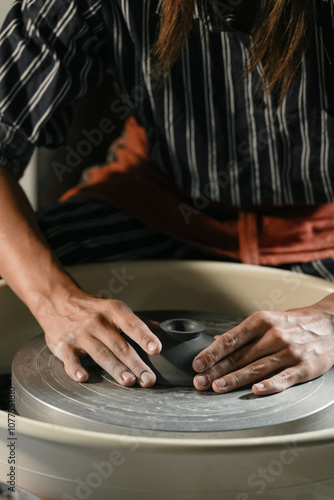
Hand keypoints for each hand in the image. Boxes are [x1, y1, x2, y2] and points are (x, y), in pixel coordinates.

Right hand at [36, 289, 161, 386]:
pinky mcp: (64, 345)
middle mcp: (97, 322)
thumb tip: (159, 329)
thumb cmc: (90, 308)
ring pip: (101, 353)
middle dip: (135, 363)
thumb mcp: (113, 308)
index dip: (145, 337)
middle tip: (148, 379)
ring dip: (115, 369)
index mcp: (113, 311)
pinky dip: (75, 368)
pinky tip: (83, 377)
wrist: (56, 301)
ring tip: (129, 381)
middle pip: (120, 345)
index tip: (156, 348)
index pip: (132, 324)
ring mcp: (80, 334)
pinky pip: (70, 358)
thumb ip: (136, 321)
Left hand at [193, 294, 333, 394]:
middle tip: (199, 381)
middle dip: (216, 370)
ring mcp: (289, 352)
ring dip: (235, 379)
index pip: (231, 338)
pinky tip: (255, 391)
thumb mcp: (268, 320)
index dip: (212, 352)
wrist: (331, 323)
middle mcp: (274, 335)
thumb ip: (244, 333)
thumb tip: (217, 340)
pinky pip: (284, 378)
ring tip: (217, 388)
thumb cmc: (295, 322)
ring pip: (257, 368)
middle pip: (240, 356)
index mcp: (262, 321)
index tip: (197, 364)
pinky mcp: (304, 367)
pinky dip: (269, 385)